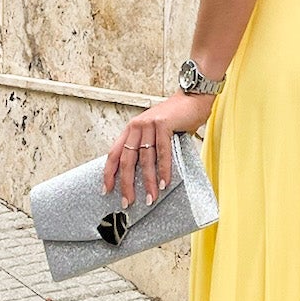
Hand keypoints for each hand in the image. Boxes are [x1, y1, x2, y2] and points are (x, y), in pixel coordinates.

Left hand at [103, 90, 215, 206]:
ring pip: (145, 159)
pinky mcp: (163, 124)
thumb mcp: (154, 132)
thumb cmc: (175, 118)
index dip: (109, 173)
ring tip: (151, 197)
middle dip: (127, 184)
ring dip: (148, 181)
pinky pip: (162, 152)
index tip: (107, 190)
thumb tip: (141, 175)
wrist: (192, 99)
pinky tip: (164, 183)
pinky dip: (164, 170)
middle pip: (127, 160)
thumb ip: (146, 147)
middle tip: (129, 201)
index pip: (114, 153)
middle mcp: (136, 126)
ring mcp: (149, 124)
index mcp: (131, 129)